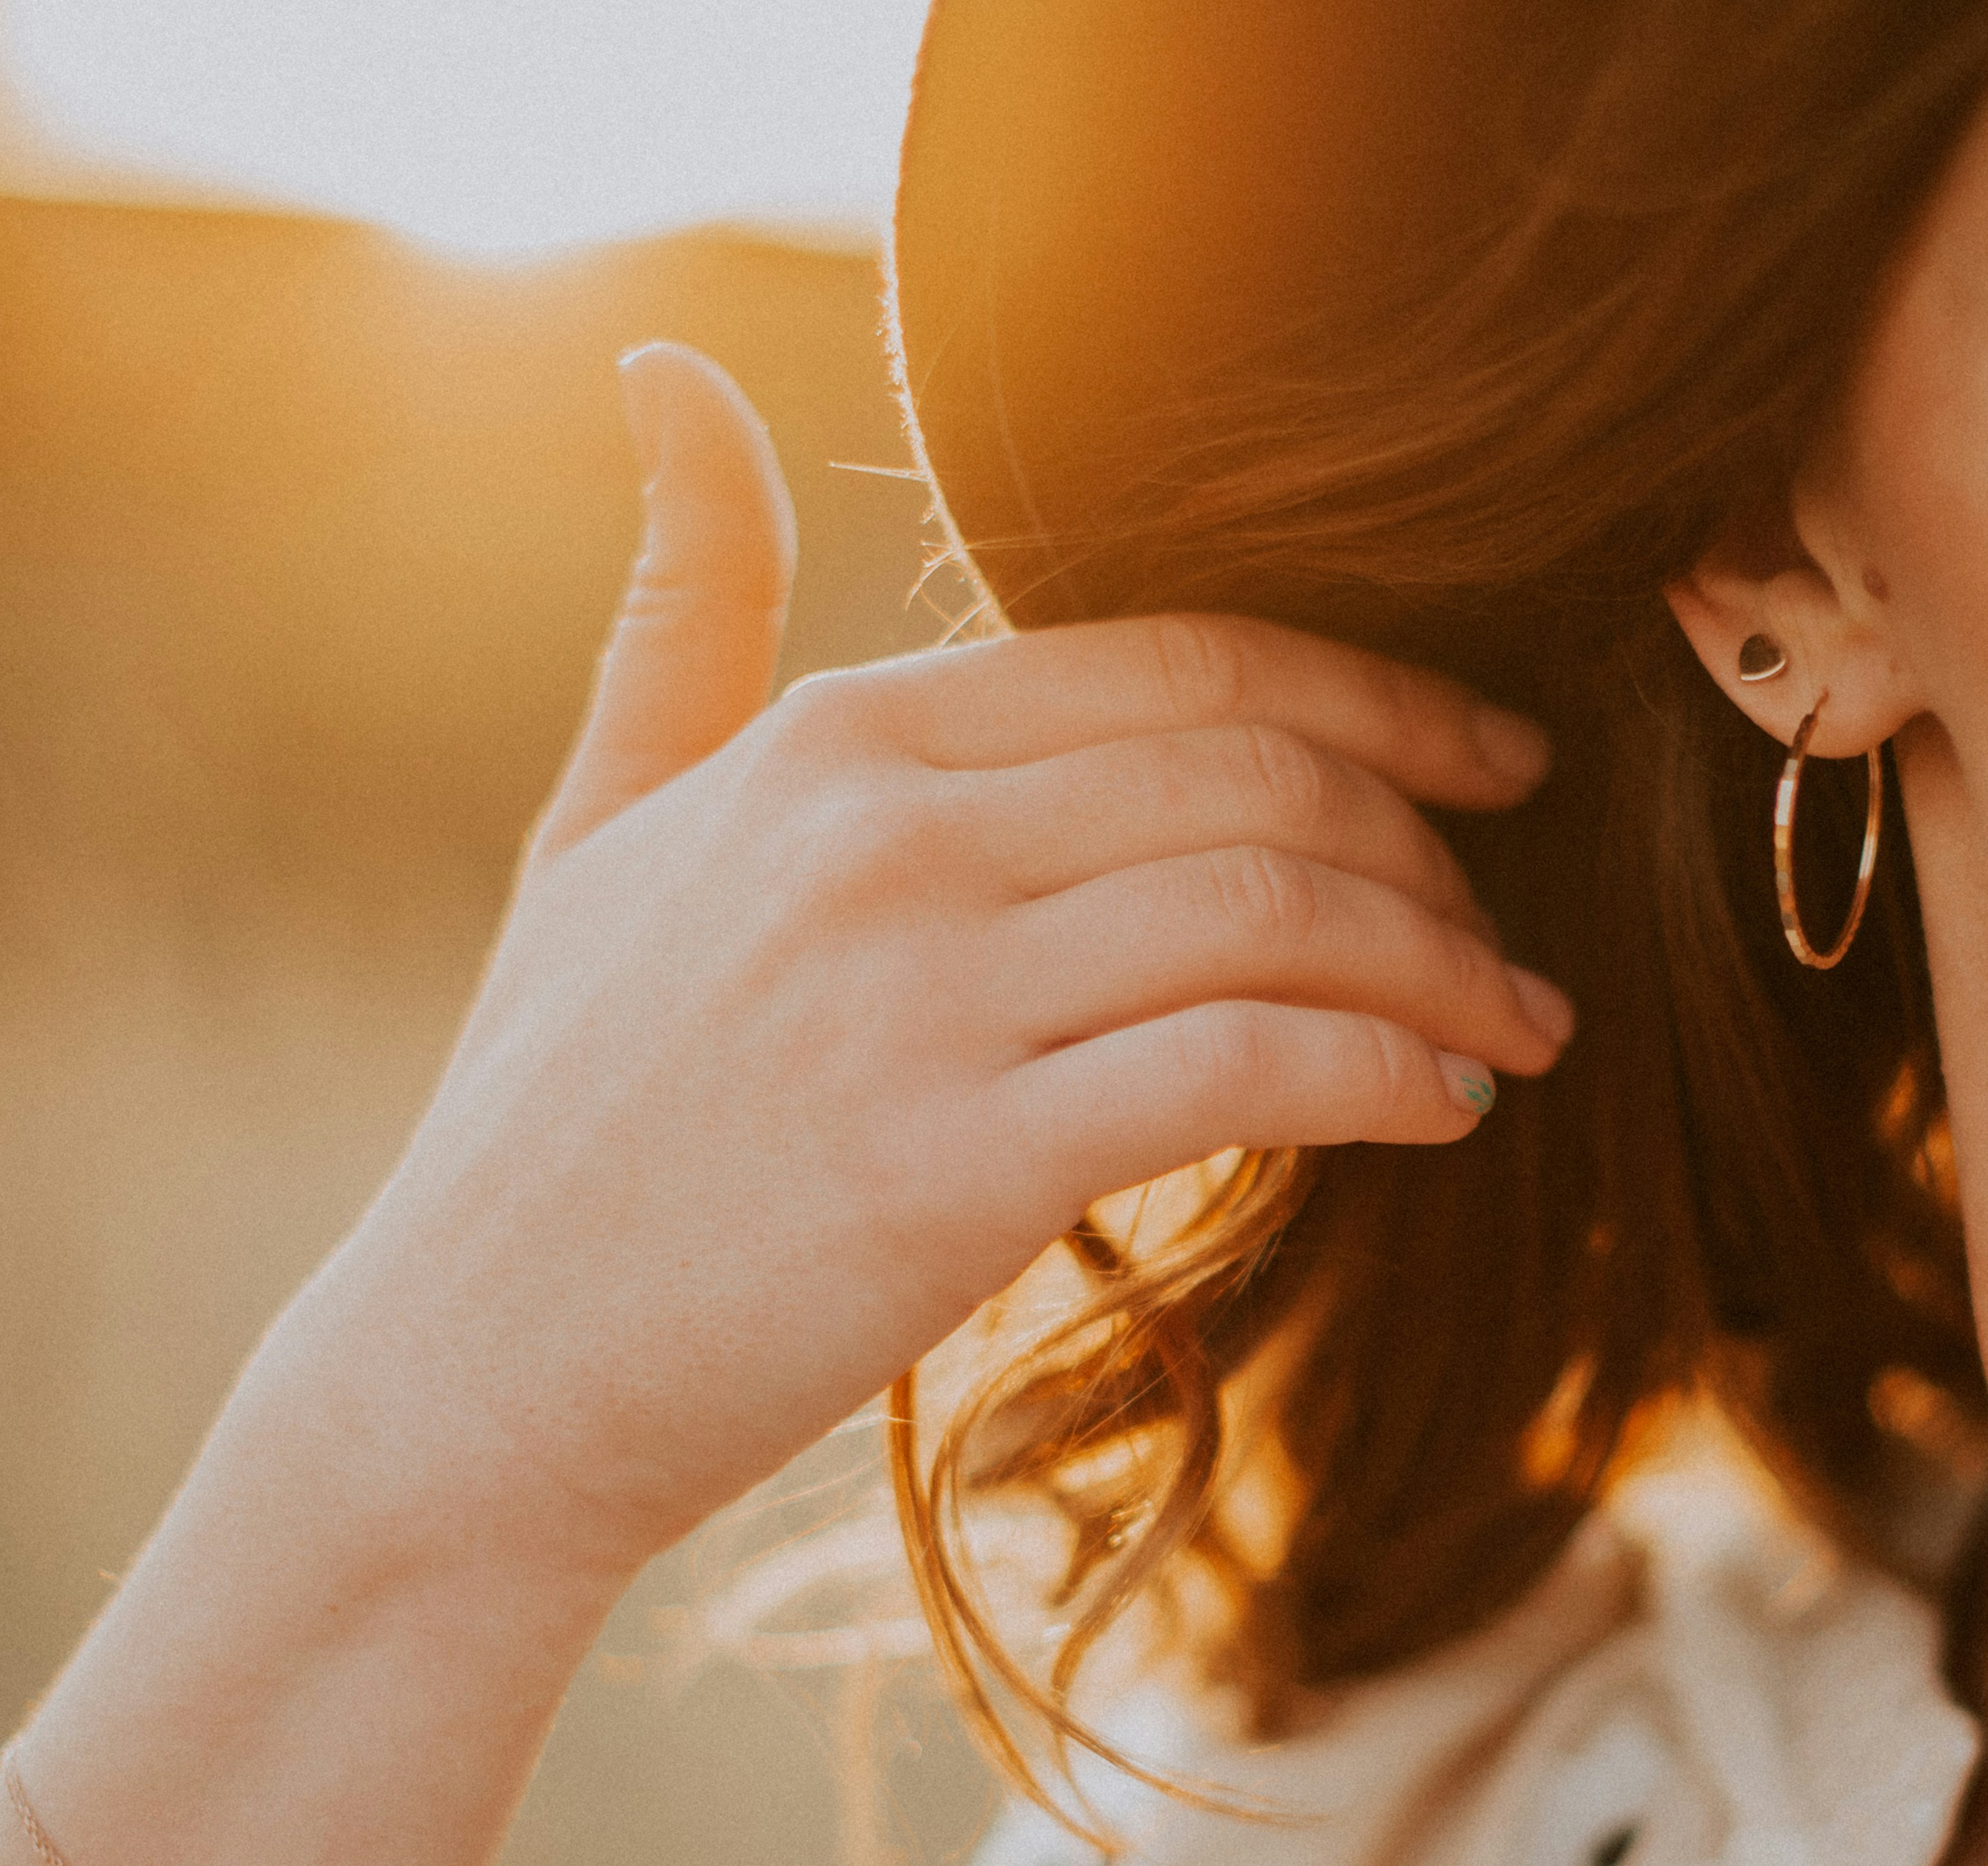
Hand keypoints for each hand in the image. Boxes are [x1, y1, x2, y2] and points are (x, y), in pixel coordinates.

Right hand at [0, 344, 1564, 1865]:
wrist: (472, 1373)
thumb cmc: (553, 1113)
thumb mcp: (595, 822)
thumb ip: (679, 606)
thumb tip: (670, 371)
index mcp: (829, 738)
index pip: (1179, 663)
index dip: (1375, 699)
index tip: (1483, 762)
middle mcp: (882, 831)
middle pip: (1259, 770)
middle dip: (1435, 839)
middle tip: (1508, 925)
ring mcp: (917, 993)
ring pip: (1279, 909)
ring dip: (1444, 970)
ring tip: (1515, 1028)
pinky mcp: (956, 1164)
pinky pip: (1247, 1069)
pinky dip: (1381, 1074)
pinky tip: (1442, 1109)